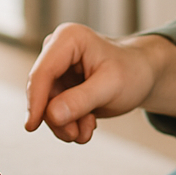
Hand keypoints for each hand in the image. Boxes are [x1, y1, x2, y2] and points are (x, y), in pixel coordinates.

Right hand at [25, 24, 175, 142]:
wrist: (143, 75)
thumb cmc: (132, 72)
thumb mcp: (111, 86)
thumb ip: (81, 100)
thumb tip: (51, 115)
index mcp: (68, 39)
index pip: (42, 72)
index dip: (35, 101)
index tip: (32, 126)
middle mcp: (57, 50)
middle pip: (41, 91)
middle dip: (58, 117)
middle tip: (78, 135)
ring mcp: (57, 68)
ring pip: (46, 105)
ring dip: (65, 123)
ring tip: (88, 129)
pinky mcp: (60, 84)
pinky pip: (54, 109)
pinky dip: (69, 122)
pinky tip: (87, 123)